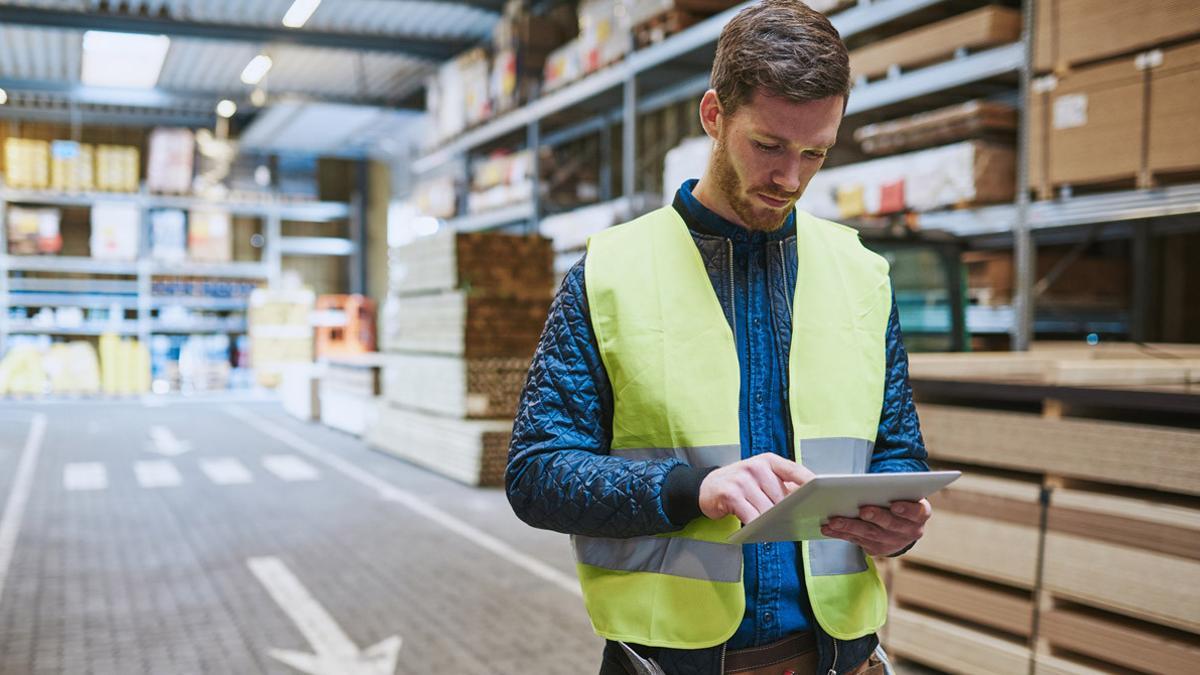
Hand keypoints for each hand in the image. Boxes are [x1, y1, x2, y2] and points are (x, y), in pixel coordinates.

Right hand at [699, 454, 814, 522]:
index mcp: (768, 461)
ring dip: (771, 523)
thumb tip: (805, 505)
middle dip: (788, 513)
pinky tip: (757, 531)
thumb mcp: (760, 478)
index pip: (795, 470)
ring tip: (772, 528)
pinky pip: (751, 516)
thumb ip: (780, 486)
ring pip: (767, 509)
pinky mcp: (730, 494)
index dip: (810, 482)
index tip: (823, 494)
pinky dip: (756, 527)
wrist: (706, 487)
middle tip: (792, 523)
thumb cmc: (739, 485)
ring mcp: (742, 479)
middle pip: (782, 497)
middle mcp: (756, 467)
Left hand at [820, 498, 931, 556]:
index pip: (917, 512)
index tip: (895, 505)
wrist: (898, 524)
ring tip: (834, 521)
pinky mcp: (877, 549)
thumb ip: (891, 488)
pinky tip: (829, 528)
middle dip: (876, 517)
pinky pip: (858, 541)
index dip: (907, 510)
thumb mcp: (900, 492)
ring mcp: (893, 542)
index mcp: (920, 513)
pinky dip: (842, 534)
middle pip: (890, 525)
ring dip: (851, 527)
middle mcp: (910, 531)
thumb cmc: (896, 499)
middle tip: (862, 510)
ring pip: (871, 535)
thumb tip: (867, 482)